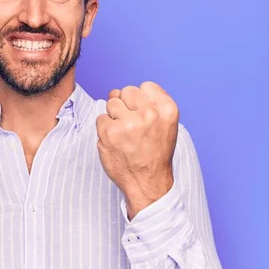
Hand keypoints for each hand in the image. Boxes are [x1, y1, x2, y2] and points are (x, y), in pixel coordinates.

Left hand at [96, 82, 178, 219]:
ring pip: (112, 102)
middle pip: (126, 91)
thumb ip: (153, 104)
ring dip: (114, 116)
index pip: (146, 86)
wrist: (148, 183)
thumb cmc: (155, 153)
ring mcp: (128, 123)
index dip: (141, 98)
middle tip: (131, 124)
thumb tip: (127, 91)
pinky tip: (115, 141)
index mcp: (167, 110)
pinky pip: (101, 118)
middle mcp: (149, 114)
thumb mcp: (167, 125)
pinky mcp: (110, 133)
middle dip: (125, 104)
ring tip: (124, 133)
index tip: (142, 112)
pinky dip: (105, 129)